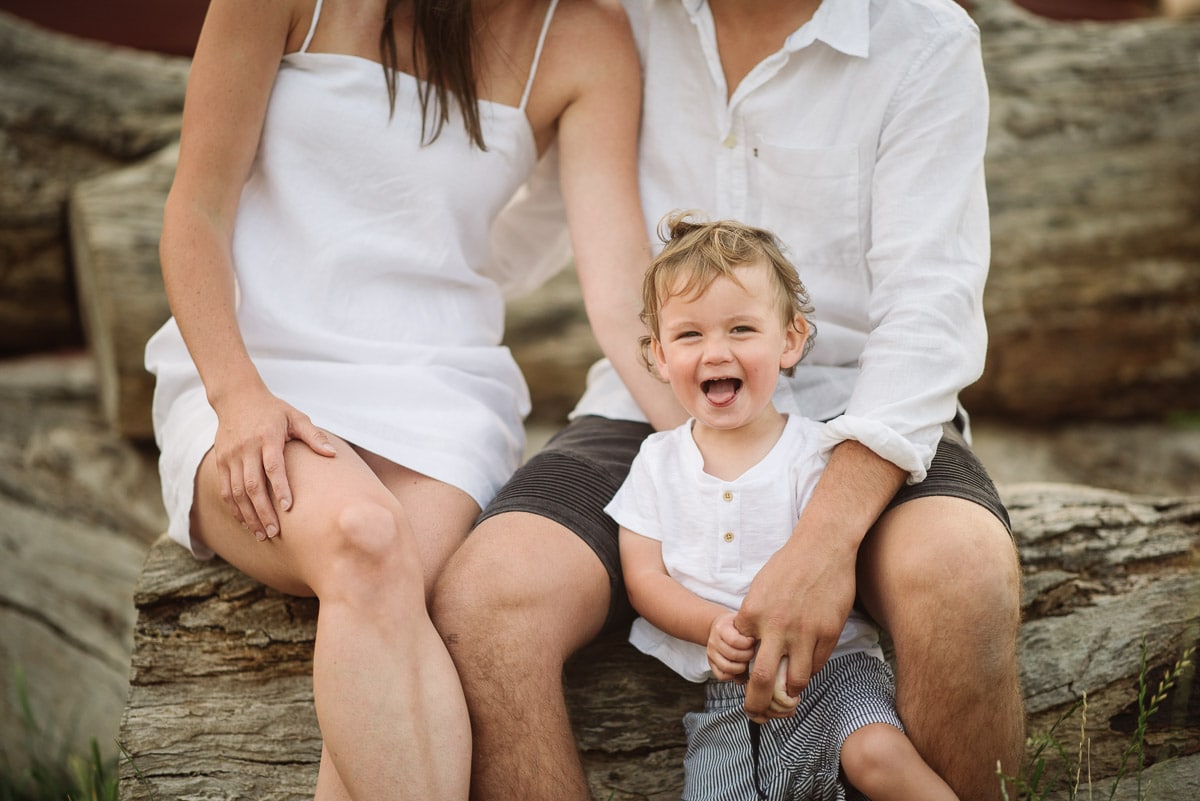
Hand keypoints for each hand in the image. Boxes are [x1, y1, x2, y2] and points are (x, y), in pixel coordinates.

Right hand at [210, 385, 335, 539]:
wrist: (237, 398)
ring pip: (236, 491)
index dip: (280, 487)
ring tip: (261, 534)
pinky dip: (234, 508)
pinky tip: (246, 522)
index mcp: (267, 437)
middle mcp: (246, 448)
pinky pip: (225, 489)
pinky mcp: (221, 461)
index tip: (288, 508)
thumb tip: (332, 454)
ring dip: (248, 514)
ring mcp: (230, 456)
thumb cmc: (273, 410)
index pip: (273, 466)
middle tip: (274, 532)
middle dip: (263, 511)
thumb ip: (314, 436)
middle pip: (252, 484)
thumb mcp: (296, 417)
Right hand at [706, 611, 755, 681]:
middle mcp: (713, 641)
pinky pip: (721, 676)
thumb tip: (762, 647)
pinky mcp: (712, 664)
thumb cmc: (735, 625)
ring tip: (747, 661)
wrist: (721, 627)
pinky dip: (733, 676)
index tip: (754, 641)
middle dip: (747, 656)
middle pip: (732, 655)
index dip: (748, 644)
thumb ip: (750, 632)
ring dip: (741, 667)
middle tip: (753, 652)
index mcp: (721, 628)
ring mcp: (711, 654)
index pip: (734, 640)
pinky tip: (740, 670)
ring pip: (726, 667)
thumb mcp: (742, 622)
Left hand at [734, 539, 856, 722]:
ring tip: (785, 695)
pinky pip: (817, 664)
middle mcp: (776, 627)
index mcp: (752, 613)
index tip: (744, 675)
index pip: (741, 654)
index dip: (742, 668)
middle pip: (760, 679)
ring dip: (788, 692)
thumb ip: (754, 618)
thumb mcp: (760, 589)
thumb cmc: (788, 565)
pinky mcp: (828, 632)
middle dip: (755, 704)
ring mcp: (804, 632)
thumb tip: (751, 644)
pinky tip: (805, 669)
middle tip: (755, 715)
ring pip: (794, 680)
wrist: (823, 546)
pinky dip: (809, 671)